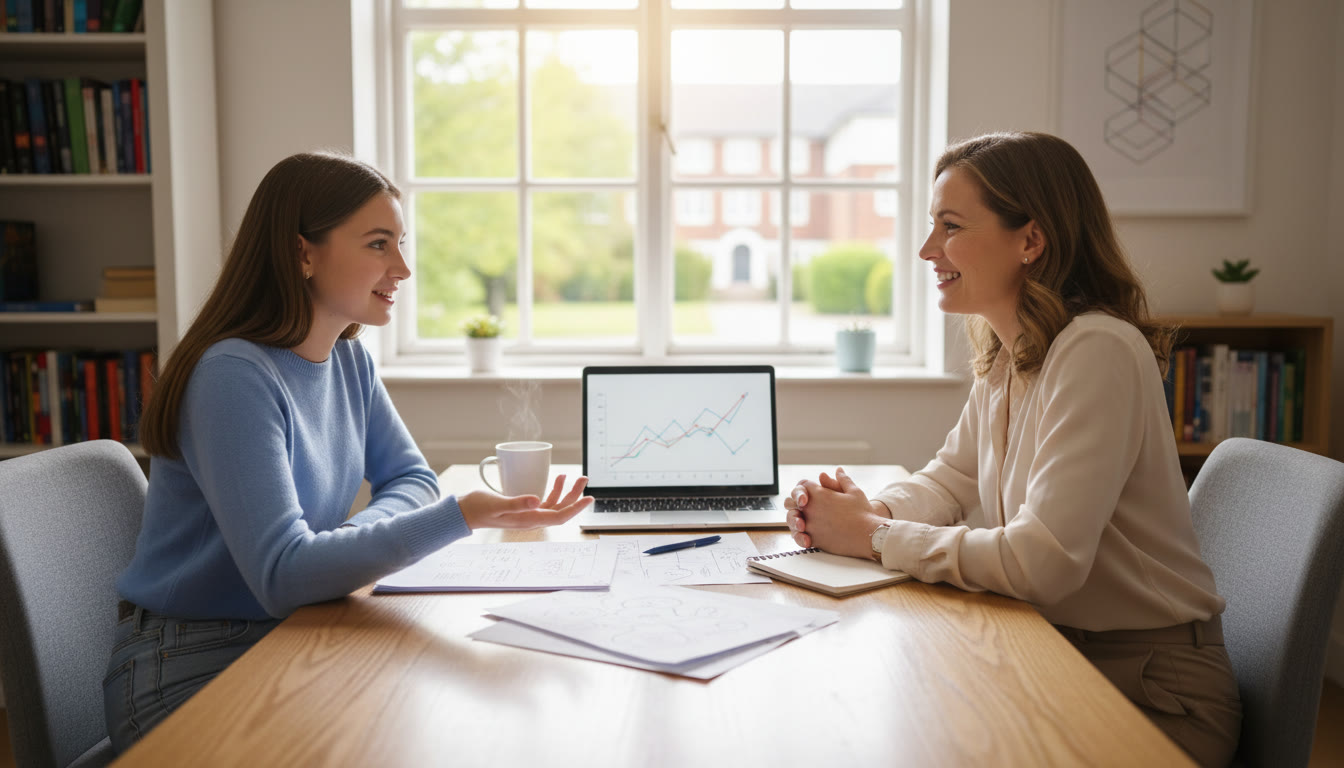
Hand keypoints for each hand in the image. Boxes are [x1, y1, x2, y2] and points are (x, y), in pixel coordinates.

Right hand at [458, 474, 592, 529]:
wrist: (465, 513)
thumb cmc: (478, 508)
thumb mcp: (496, 504)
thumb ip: (517, 503)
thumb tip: (537, 500)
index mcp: (528, 520)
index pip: (559, 516)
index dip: (576, 508)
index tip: (589, 498)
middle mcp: (531, 519)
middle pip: (561, 510)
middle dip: (575, 495)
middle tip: (584, 479)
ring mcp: (529, 515)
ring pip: (556, 505)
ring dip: (567, 492)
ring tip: (575, 477)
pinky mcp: (524, 509)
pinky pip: (546, 502)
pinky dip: (555, 491)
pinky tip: (557, 480)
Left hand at [784, 467, 888, 558]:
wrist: (869, 535)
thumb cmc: (863, 512)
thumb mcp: (854, 491)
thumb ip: (843, 479)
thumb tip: (838, 470)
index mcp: (818, 494)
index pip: (802, 485)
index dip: (805, 488)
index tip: (810, 493)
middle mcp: (810, 508)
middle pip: (790, 502)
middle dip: (795, 503)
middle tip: (803, 507)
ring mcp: (810, 525)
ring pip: (792, 520)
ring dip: (796, 520)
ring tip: (805, 522)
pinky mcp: (814, 539)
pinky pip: (800, 536)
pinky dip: (802, 535)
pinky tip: (808, 535)